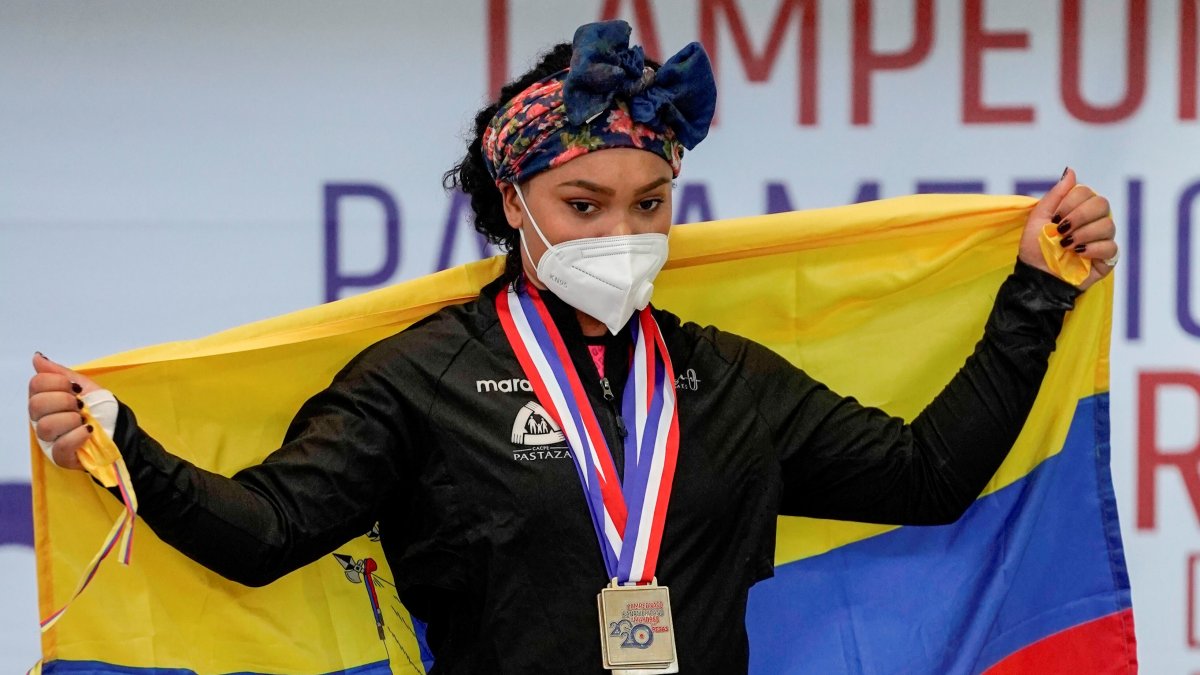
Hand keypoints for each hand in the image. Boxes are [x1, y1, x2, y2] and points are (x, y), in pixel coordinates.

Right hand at [28, 353, 101, 469]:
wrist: (121, 429)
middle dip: (64, 401)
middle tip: (80, 405)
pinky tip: (88, 431)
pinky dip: (77, 436)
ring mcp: (49, 439)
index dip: (58, 383)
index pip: (36, 384)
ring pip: (46, 426)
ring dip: (71, 419)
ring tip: (85, 420)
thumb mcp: (85, 385)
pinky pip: (59, 446)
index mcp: (46, 398)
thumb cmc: (102, 408)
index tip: (76, 389)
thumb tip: (37, 357)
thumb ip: (60, 373)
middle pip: (36, 405)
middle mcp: (42, 418)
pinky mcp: (60, 456)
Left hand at [1018, 167, 1117, 290]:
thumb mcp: (1038, 218)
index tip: (1055, 216)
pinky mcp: (1107, 259)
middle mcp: (1092, 222)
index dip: (1072, 201)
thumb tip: (1071, 171)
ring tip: (1066, 245)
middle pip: (1102, 204)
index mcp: (1077, 210)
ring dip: (1083, 234)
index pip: (1087, 193)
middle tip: (1062, 230)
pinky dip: (1093, 249)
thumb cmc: (1035, 249)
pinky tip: (1078, 254)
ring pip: (1108, 225)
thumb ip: (1055, 195)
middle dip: (1079, 216)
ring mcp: (1101, 240)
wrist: (1035, 277)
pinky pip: (1111, 247)